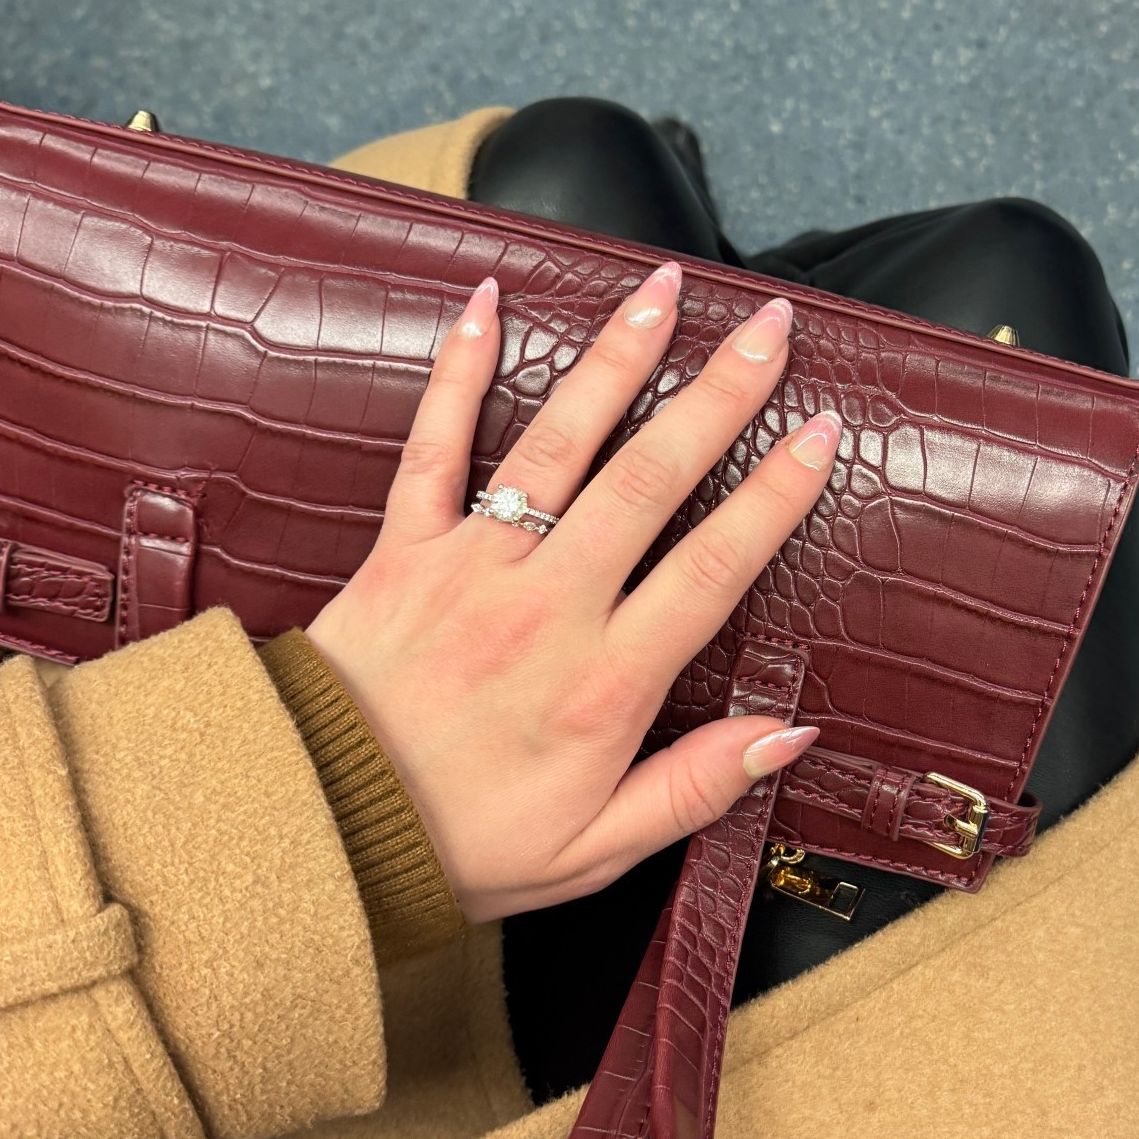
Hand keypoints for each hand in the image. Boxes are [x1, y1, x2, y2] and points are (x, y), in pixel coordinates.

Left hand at [305, 259, 840, 923]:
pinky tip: (487, 301)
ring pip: (556, 443)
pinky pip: (433, 444)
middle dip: (719, 394)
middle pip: (650, 479)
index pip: (712, 568)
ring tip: (665, 290)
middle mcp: (547, 607)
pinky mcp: (404, 548)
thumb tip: (789, 734)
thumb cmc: (462, 843)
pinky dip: (458, 369)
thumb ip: (697, 787)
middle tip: (770, 330)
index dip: (773, 496)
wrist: (320, 827)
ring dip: (616, 360)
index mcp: (605, 683)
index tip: (819, 435)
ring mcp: (472, 565)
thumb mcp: (597, 848)